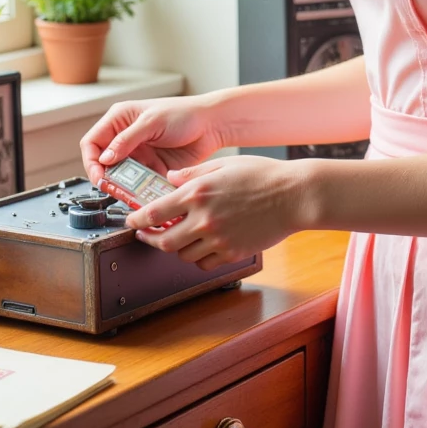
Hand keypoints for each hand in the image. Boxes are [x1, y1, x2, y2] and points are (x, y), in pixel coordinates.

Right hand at [79, 96, 226, 186]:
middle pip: (102, 163)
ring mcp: (138, 155)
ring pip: (119, 177)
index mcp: (120, 120)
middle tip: (111, 189)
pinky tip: (142, 197)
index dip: (91, 161)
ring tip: (126, 195)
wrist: (212, 125)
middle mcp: (125, 139)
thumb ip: (127, 139)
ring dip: (120, 187)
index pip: (92, 142)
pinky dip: (137, 192)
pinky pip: (137, 185)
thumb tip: (104, 158)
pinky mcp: (151, 169)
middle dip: (105, 178)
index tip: (99, 176)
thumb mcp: (152, 122)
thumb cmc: (185, 113)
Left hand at [126, 153, 308, 270]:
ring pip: (183, 254)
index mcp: (198, 193)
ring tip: (179, 237)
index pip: (154, 213)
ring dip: (176, 248)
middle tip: (147, 236)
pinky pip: (205, 263)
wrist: (295, 196)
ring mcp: (218, 239)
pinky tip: (202, 246)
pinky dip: (198, 257)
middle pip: (163, 240)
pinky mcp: (232, 252)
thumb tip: (170, 179)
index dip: (137, 220)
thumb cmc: (264, 176)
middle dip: (150, 239)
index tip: (132, 222)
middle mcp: (204, 218)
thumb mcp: (224, 164)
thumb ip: (193, 174)